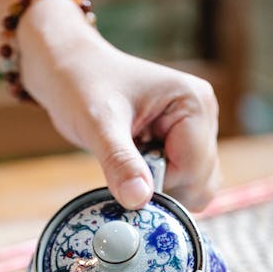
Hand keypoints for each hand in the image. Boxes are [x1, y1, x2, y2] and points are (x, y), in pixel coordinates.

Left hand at [19, 0, 219, 210]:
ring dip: (158, 189)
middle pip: (200, 183)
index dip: (161, 186)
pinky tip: (131, 165)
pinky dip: (154, 185)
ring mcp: (194, 132)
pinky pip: (179, 182)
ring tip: (127, 164)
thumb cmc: (81, 86)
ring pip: (192, 187)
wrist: (69, 72)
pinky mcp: (180, 143)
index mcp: (194, 104)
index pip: (195, 169)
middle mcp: (203, 117)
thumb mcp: (98, 125)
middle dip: (162, 190)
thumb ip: (120, 162)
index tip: (126, 180)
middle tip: (124, 171)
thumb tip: (138, 200)